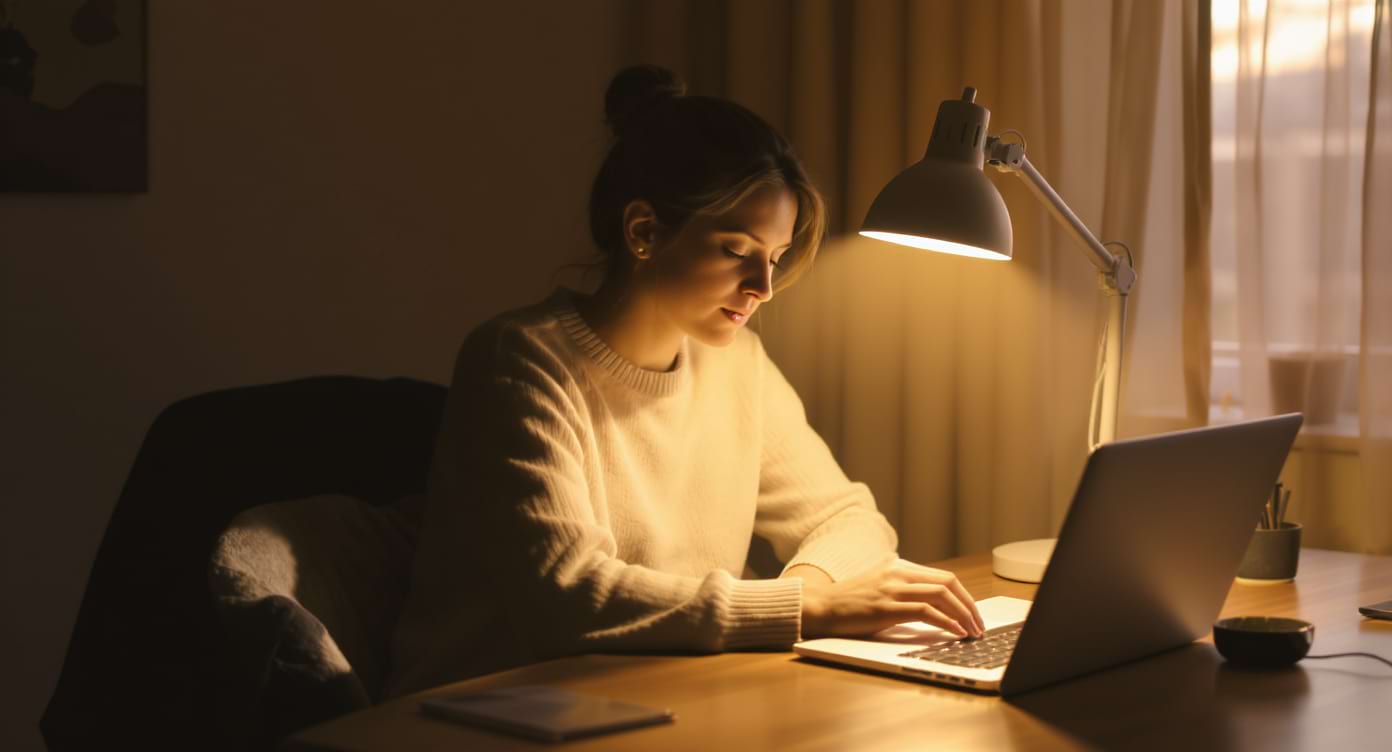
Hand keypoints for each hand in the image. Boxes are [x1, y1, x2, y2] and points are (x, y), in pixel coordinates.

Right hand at [800, 557, 984, 638]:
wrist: (821, 606)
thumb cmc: (851, 603)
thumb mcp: (881, 587)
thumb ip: (904, 589)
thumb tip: (937, 605)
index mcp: (899, 566)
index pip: (944, 577)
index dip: (965, 597)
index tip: (973, 615)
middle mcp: (898, 572)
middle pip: (948, 583)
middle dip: (970, 606)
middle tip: (979, 626)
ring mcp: (892, 588)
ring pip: (941, 595)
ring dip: (963, 615)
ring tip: (972, 632)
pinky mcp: (886, 607)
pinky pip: (926, 612)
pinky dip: (946, 623)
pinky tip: (955, 633)